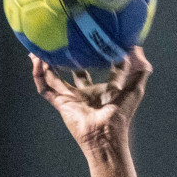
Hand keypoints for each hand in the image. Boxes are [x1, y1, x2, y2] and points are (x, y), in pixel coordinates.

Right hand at [31, 48, 151, 151]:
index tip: (83, 40)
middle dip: (60, 59)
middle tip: (55, 44)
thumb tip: (138, 47)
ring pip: (52, 77)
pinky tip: (36, 62)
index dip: (85, 55)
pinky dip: (39, 75)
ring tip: (38, 49)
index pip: (89, 69)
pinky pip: (45, 88)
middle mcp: (82, 92)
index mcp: (98, 90)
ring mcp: (70, 98)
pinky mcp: (61, 103)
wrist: (107, 135)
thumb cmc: (121, 115)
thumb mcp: (135, 89)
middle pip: (67, 72)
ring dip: (44, 64)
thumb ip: (140, 70)